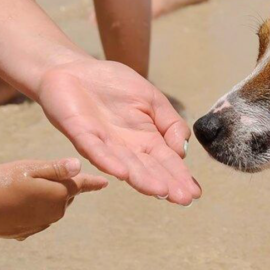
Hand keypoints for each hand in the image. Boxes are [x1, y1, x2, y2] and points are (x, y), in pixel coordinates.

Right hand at [0, 158, 107, 238]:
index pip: (80, 184)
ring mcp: (42, 224)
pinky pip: (37, 217)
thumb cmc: (3, 183)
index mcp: (60, 194)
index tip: (105, 182)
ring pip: (50, 206)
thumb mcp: (30, 168)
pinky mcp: (28, 231)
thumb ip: (56, 168)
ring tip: (20, 188)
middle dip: (58, 185)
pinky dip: (31, 209)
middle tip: (34, 175)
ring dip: (43, 197)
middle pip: (64, 194)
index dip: (92, 182)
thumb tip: (79, 166)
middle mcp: (56, 212)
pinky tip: (13, 204)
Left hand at [38, 58, 200, 205]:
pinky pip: (95, 149)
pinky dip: (108, 161)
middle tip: (184, 199)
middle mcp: (126, 147)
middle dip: (166, 183)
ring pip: (125, 164)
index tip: (194, 194)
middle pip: (149, 168)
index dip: (181, 176)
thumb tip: (182, 150)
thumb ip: (171, 123)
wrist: (75, 70)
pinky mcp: (81, 133)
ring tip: (161, 191)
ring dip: (142, 179)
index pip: (167, 162)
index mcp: (146, 139)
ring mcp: (103, 143)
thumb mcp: (152, 100)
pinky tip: (122, 173)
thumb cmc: (113, 85)